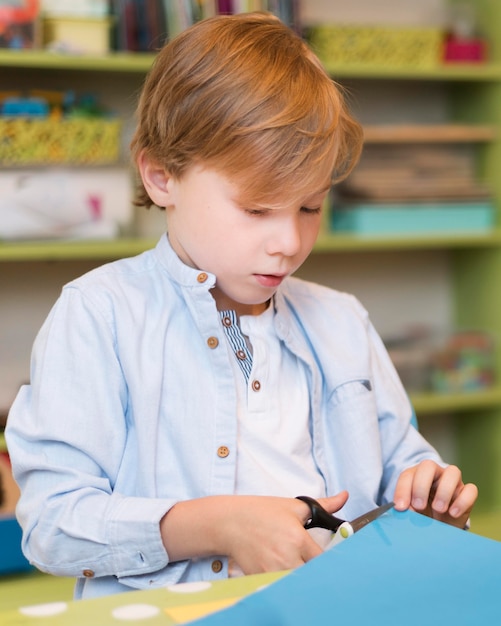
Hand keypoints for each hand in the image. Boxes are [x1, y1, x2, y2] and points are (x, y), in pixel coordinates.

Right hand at [220, 492, 348, 573]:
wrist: (230, 522)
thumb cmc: (261, 512)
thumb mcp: (293, 506)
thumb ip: (323, 505)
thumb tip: (344, 497)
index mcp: (298, 539)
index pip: (324, 560)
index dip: (327, 559)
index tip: (325, 555)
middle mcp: (287, 558)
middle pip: (312, 574)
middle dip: (313, 568)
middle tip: (309, 560)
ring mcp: (273, 571)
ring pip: (297, 581)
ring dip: (299, 575)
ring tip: (294, 562)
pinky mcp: (261, 579)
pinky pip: (279, 585)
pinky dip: (283, 579)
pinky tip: (280, 568)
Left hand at [393, 460, 477, 528]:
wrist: (441, 529)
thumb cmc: (423, 516)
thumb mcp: (412, 513)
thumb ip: (407, 510)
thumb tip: (404, 511)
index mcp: (417, 476)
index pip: (408, 475)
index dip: (402, 490)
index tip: (401, 508)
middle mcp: (436, 474)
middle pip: (428, 466)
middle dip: (421, 486)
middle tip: (419, 506)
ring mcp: (453, 482)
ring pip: (453, 472)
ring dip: (444, 490)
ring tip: (438, 509)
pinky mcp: (467, 493)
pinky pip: (471, 490)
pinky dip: (462, 501)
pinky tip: (453, 513)